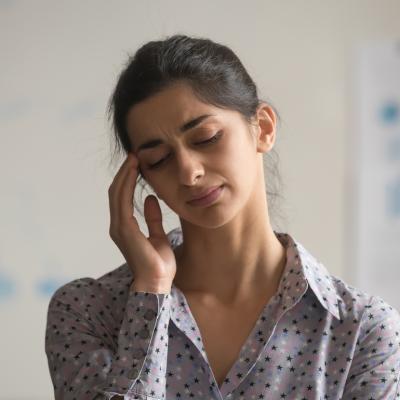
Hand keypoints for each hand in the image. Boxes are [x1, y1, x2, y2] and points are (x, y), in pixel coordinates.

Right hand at [108, 153, 176, 292]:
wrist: (158, 282)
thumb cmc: (159, 264)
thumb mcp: (158, 236)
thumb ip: (153, 218)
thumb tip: (150, 200)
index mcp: (125, 227)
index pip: (123, 197)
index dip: (128, 179)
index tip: (138, 164)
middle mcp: (118, 225)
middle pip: (117, 192)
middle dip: (125, 172)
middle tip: (135, 155)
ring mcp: (119, 227)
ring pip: (117, 193)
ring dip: (125, 174)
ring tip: (134, 158)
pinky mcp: (124, 229)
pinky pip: (123, 201)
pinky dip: (127, 184)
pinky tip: (134, 172)